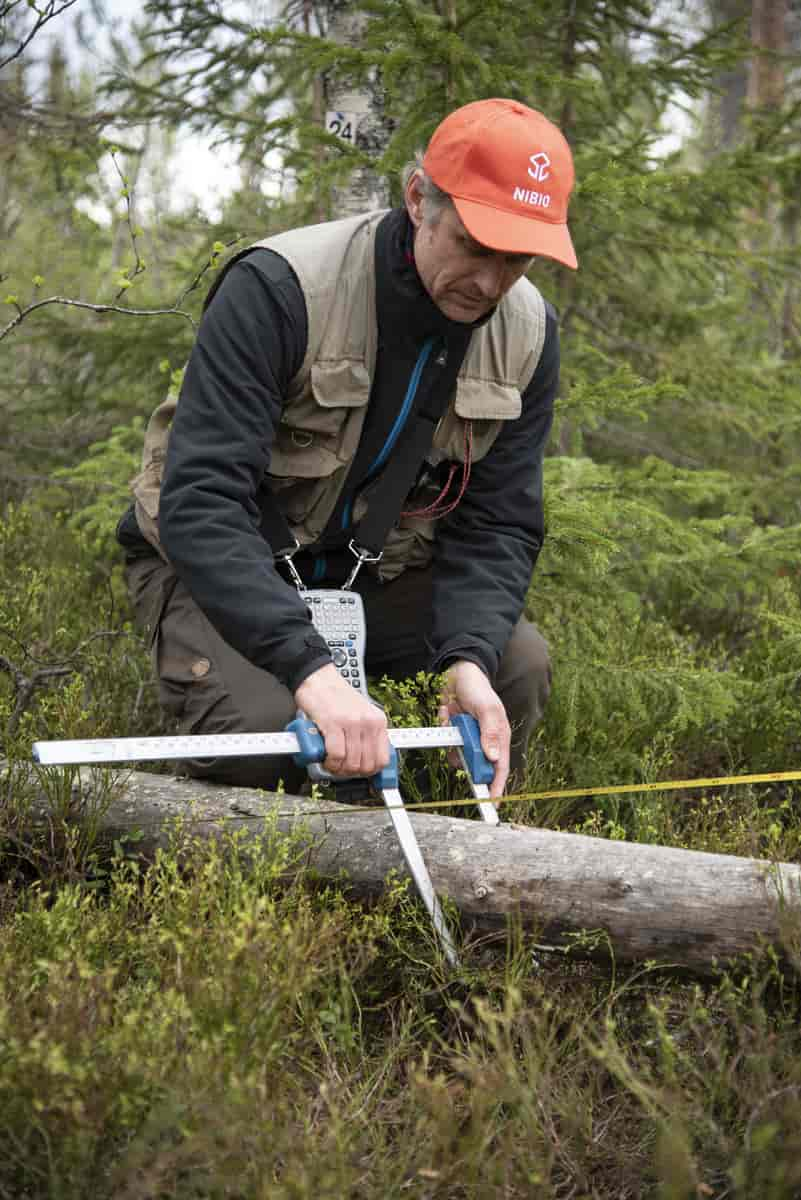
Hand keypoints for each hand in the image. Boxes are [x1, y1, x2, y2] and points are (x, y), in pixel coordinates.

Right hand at [294, 664, 389, 777]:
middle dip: (352, 772)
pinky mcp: (333, 724)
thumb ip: (365, 736)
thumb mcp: (360, 714)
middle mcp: (368, 722)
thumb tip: (364, 760)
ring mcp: (352, 723)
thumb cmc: (334, 697)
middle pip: (367, 765)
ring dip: (338, 769)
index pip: (383, 758)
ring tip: (331, 763)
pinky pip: (336, 755)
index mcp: (377, 721)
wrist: (318, 678)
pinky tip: (324, 757)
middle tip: (341, 768)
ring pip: (351, 763)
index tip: (360, 773)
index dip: (370, 772)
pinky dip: (329, 762)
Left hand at [438, 660, 510, 798]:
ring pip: (461, 758)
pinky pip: (449, 746)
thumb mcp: (487, 707)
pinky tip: (448, 714)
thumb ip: (490, 731)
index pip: (499, 767)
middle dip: (469, 762)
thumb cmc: (478, 688)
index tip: (491, 804)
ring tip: (454, 718)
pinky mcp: (456, 734)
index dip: (496, 786)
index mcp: (499, 736)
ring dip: (455, 747)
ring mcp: (470, 739)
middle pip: (478, 766)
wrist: (457, 672)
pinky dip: (445, 733)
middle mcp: (485, 741)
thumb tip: (493, 757)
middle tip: (462, 748)